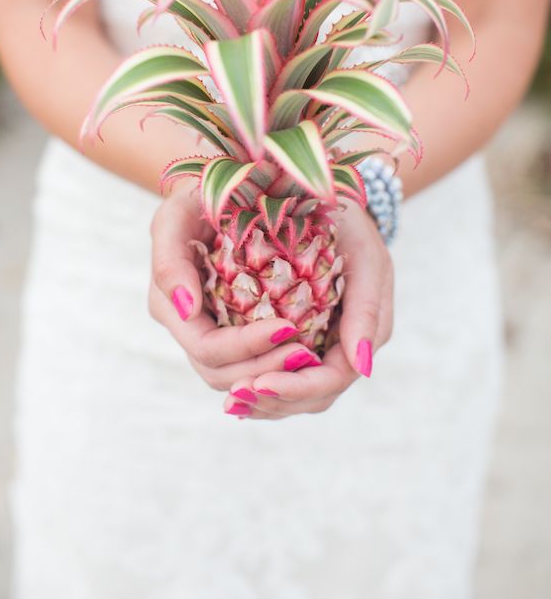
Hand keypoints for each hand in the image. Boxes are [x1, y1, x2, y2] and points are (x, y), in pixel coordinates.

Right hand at [149, 180, 323, 390]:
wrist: (222, 188)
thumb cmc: (194, 197)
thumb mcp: (176, 215)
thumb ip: (169, 260)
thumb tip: (186, 309)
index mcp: (169, 302)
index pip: (207, 348)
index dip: (245, 348)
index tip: (287, 327)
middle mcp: (185, 323)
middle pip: (222, 372)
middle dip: (264, 368)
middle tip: (308, 352)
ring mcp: (206, 328)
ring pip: (236, 376)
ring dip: (273, 372)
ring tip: (310, 355)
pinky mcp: (229, 326)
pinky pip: (248, 361)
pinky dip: (273, 363)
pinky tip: (305, 353)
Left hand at [221, 202, 393, 419]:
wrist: (328, 198)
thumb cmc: (350, 225)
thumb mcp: (366, 256)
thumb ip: (367, 308)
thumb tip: (361, 366)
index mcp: (363, 330)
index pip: (331, 379)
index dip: (296, 388)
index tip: (260, 383)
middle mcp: (343, 346)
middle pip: (310, 397)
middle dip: (274, 401)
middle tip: (238, 394)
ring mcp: (319, 344)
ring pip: (292, 394)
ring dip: (262, 401)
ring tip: (232, 397)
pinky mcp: (296, 336)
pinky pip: (276, 372)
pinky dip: (256, 381)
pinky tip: (232, 381)